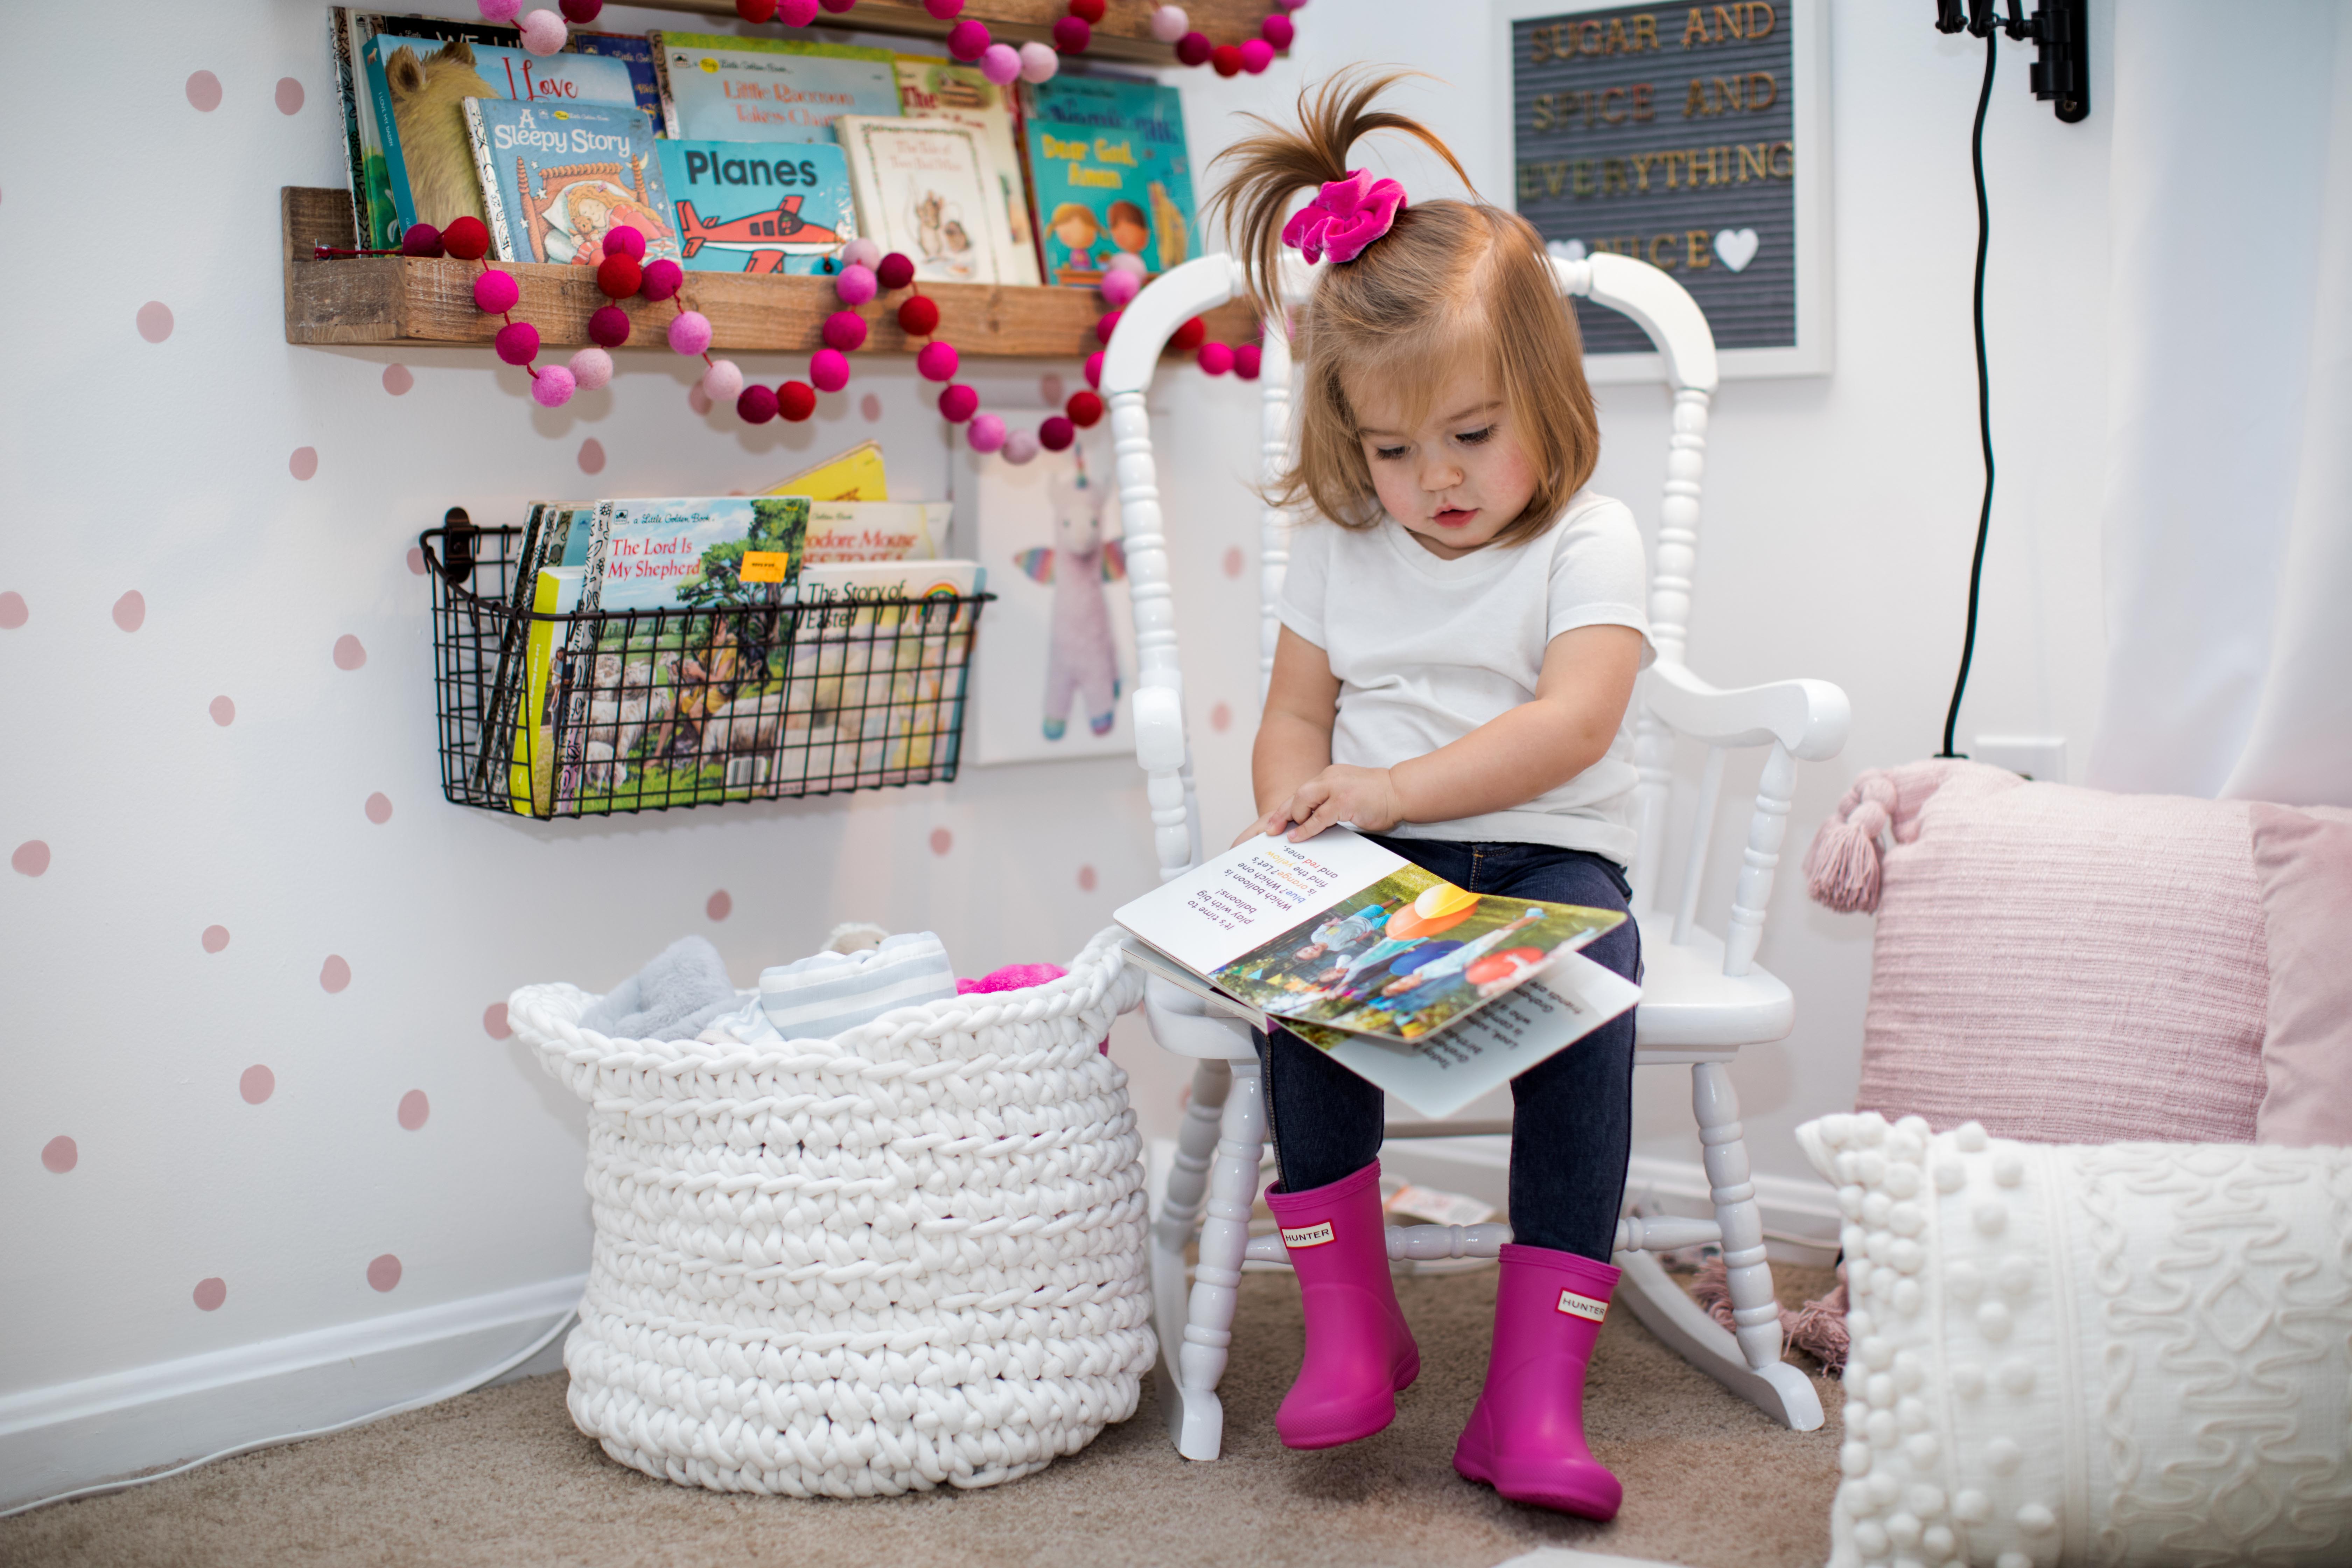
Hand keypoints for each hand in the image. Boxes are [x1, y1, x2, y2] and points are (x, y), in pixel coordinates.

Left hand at [1248, 765, 1404, 842]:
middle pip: (1298, 794)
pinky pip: (1319, 817)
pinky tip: (1298, 837)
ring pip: (1303, 801)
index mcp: (1330, 776)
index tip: (1274, 823)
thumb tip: (1313, 821)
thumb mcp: (1348, 793)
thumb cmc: (1378, 796)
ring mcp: (1337, 788)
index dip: (1286, 808)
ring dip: (1294, 818)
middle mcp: (1330, 778)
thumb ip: (1330, 802)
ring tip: (1288, 834)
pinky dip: (1306, 828)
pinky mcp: (1344, 800)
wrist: (1400, 791)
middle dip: (1282, 814)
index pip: (1303, 791)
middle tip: (1271, 831)